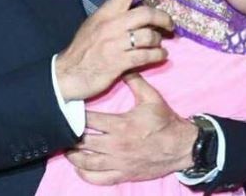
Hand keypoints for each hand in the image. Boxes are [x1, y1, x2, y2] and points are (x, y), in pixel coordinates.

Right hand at [55, 0, 172, 99]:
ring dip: (159, 41)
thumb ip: (113, 16)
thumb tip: (136, 11)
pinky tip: (160, 56)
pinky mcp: (119, 63)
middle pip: (146, 14)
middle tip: (170, 24)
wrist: (67, 74)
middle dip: (163, 18)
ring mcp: (115, 44)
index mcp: (105, 13)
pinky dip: (158, 55)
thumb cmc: (83, 49)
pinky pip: (146, 55)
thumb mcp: (94, 25)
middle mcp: (111, 25)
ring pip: (148, 36)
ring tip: (159, 44)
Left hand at [65, 72, 197, 183]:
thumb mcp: (152, 97)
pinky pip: (98, 178)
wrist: (181, 146)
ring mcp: (118, 162)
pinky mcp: (122, 174)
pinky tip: (80, 167)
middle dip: (71, 135)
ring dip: (74, 155)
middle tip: (64, 129)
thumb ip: (135, 81)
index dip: (76, 115)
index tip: (69, 110)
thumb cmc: (165, 121)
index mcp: (121, 125)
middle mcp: (116, 145)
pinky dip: (85, 174)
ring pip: (86, 162)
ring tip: (68, 148)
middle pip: (83, 142)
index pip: (89, 120)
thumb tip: (124, 66)